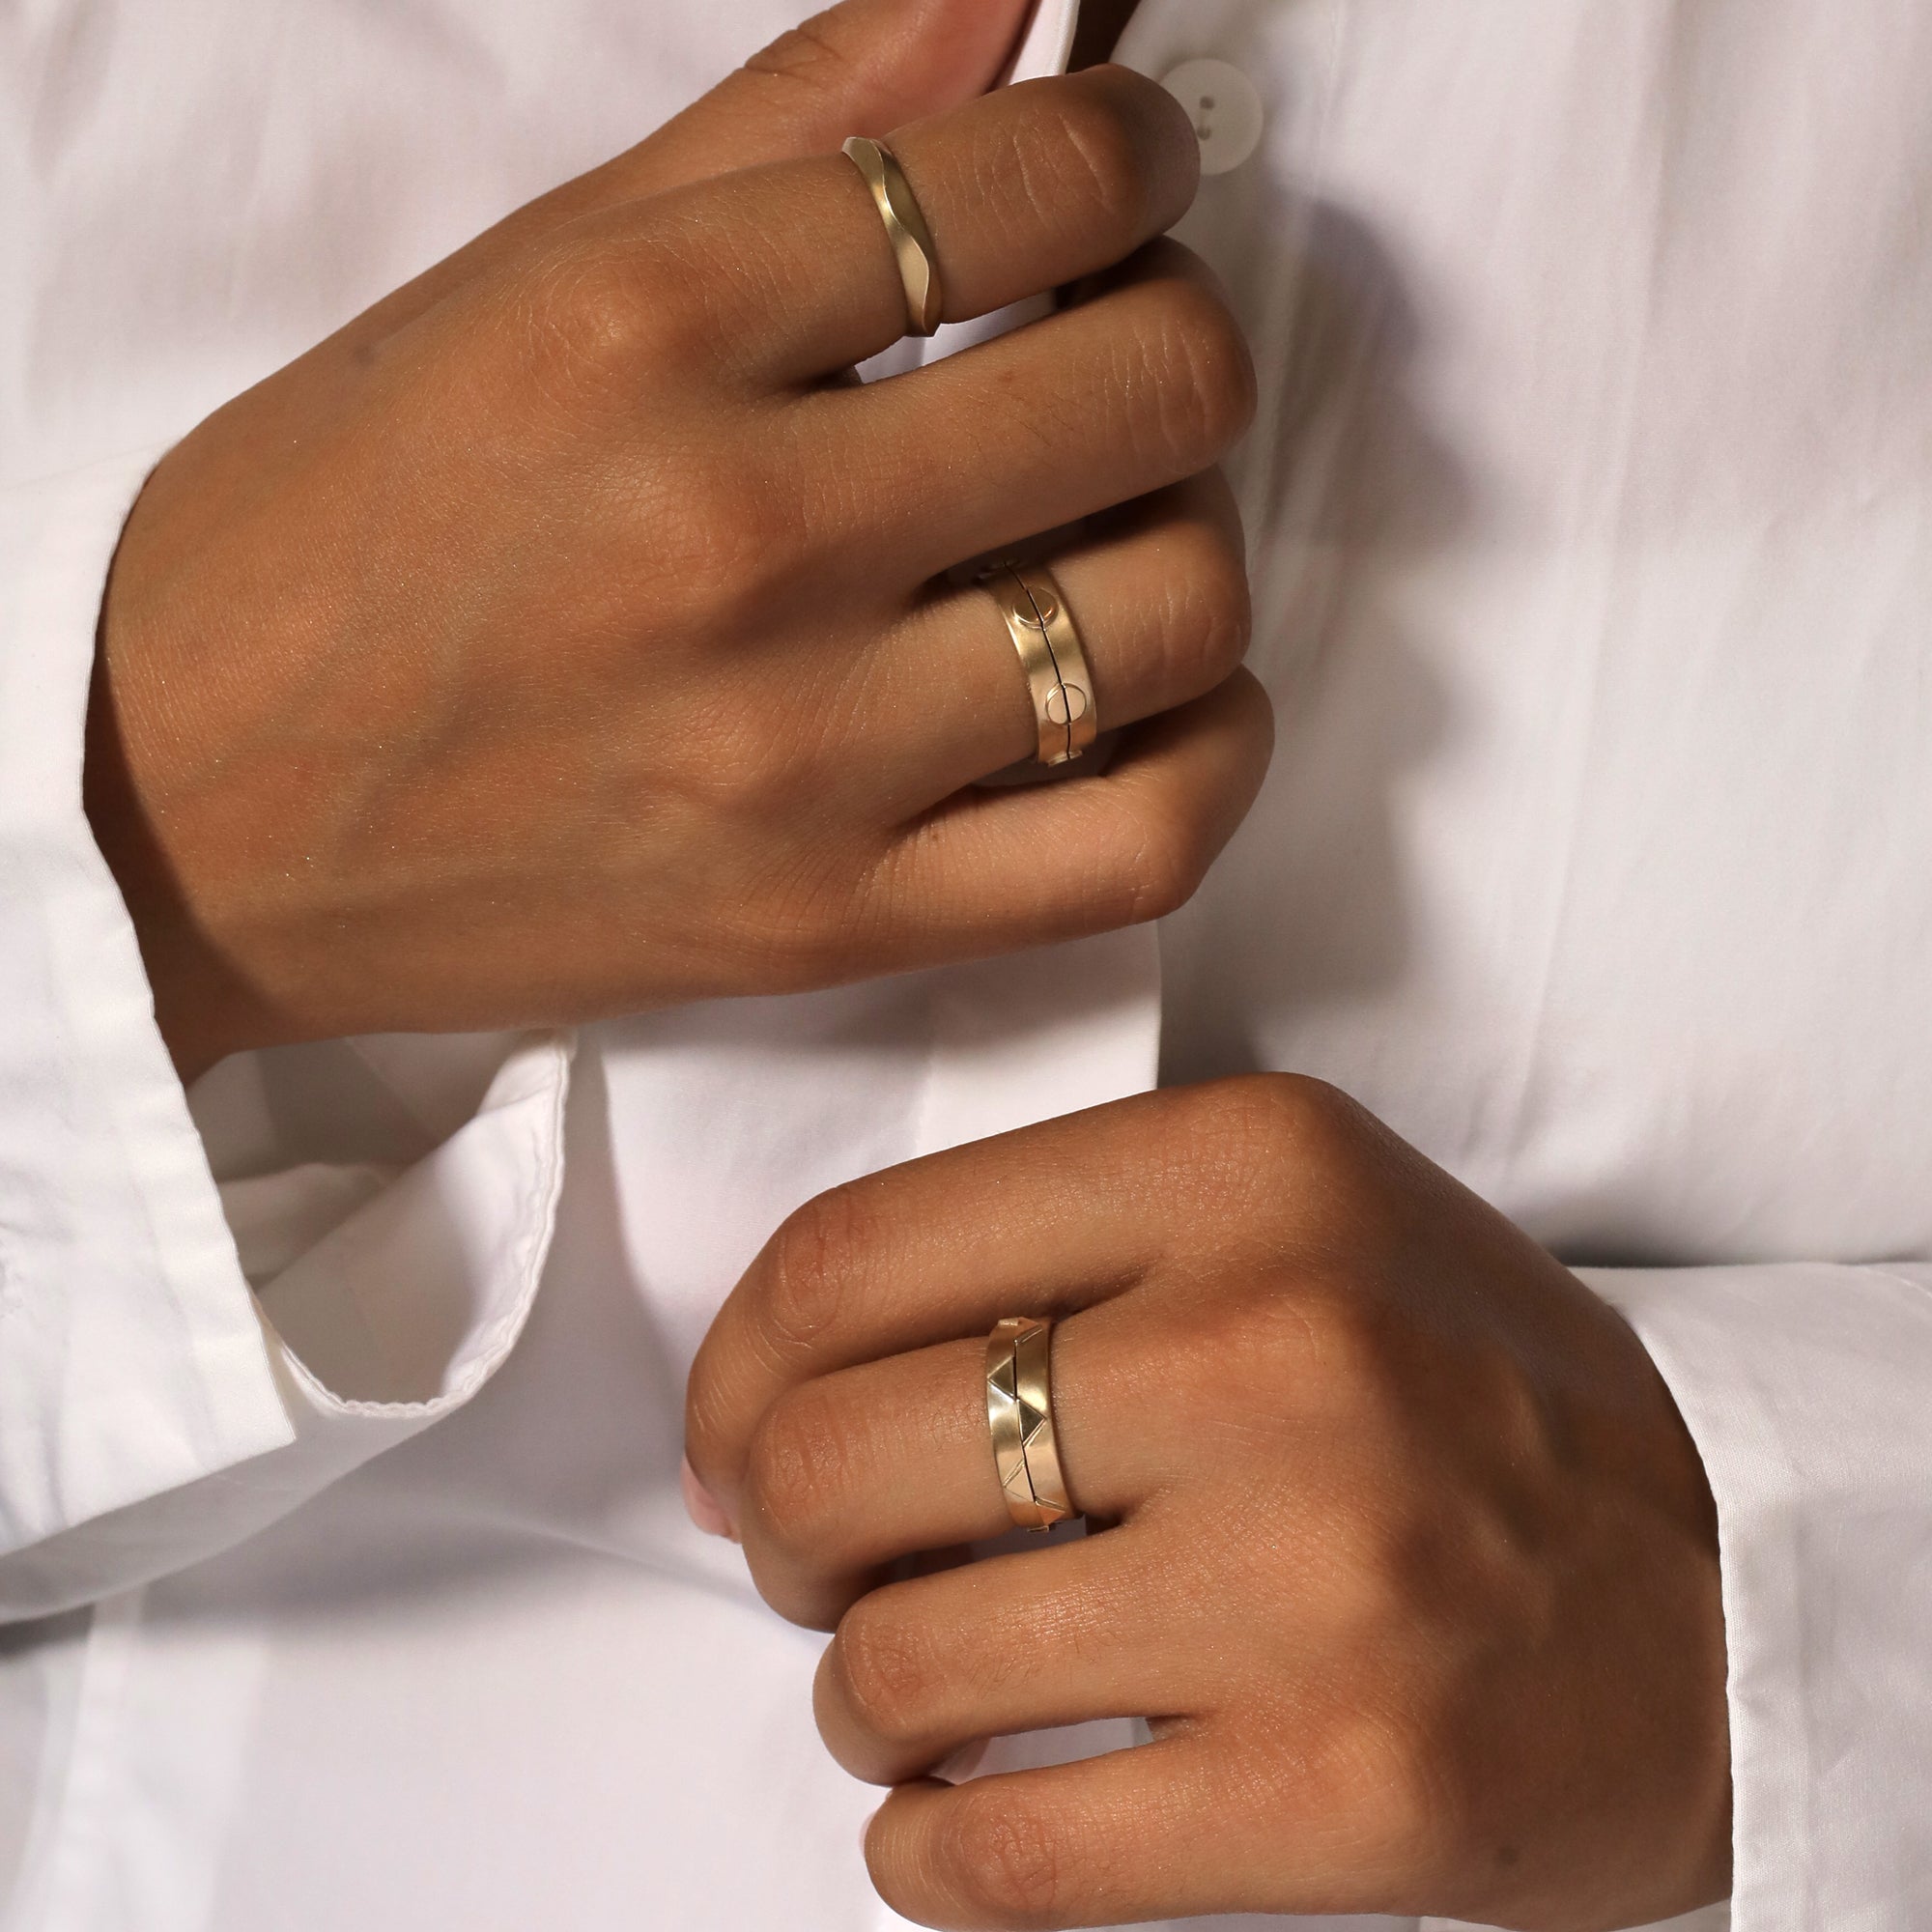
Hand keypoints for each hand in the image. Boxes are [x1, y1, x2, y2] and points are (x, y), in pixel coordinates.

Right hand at [86, 0, 1270, 1078]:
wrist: (191, 821)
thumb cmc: (327, 550)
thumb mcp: (521, 289)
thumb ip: (788, 129)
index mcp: (642, 336)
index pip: (1030, 175)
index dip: (1130, 147)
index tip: (1119, 167)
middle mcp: (733, 545)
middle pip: (1151, 388)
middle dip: (1180, 328)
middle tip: (1121, 340)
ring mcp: (794, 759)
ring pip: (1176, 612)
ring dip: (1195, 537)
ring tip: (1112, 525)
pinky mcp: (827, 920)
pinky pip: (1138, 846)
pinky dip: (1208, 753)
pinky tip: (1153, 693)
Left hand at [686, 1076, 1730, 1930]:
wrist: (1717, 1585)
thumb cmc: (1454, 1393)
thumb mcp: (1285, 1217)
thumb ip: (1041, 1254)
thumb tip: (759, 1403)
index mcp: (1249, 1166)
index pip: (851, 1255)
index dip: (732, 1367)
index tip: (732, 1439)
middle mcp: (1283, 1342)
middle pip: (835, 1452)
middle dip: (774, 1536)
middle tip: (819, 1567)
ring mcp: (1322, 1571)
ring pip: (895, 1662)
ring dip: (859, 1699)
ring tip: (917, 1692)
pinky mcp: (1353, 1785)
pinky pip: (1001, 1849)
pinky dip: (925, 1849)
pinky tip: (960, 1813)